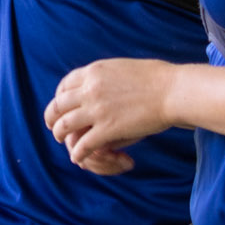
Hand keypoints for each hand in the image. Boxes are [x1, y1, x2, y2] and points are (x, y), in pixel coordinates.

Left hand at [45, 58, 178, 175]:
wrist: (173, 91)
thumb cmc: (157, 79)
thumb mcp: (122, 68)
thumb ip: (106, 77)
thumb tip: (99, 81)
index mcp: (94, 72)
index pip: (65, 84)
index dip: (58, 96)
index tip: (60, 105)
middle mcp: (90, 89)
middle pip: (59, 105)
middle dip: (52, 116)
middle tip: (52, 125)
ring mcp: (97, 109)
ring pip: (65, 124)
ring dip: (60, 134)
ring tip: (60, 139)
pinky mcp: (108, 128)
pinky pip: (84, 143)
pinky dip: (78, 151)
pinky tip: (77, 156)